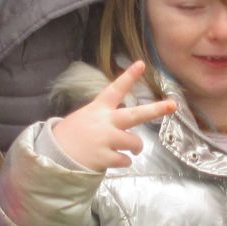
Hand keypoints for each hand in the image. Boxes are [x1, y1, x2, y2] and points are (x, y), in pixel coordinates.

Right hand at [49, 61, 176, 170]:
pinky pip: (125, 160)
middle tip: (172, 105)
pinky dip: (123, 162)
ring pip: (134, 142)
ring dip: (135, 147)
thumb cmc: (70, 136)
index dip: (129, 76)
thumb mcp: (84, 118)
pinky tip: (113, 160)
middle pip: (135, 114)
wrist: (54, 156)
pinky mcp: (104, 157)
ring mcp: (105, 139)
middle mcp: (104, 122)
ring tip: (130, 149)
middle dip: (155, 109)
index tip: (141, 64)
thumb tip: (125, 127)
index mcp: (98, 109)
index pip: (115, 89)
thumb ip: (104, 119)